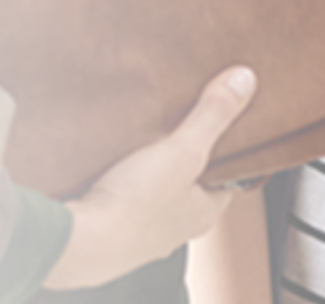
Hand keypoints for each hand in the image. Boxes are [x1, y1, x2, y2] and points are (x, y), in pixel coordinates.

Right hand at [43, 68, 258, 291]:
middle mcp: (176, 230)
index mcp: (202, 213)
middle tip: (175, 132)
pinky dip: (119, 187)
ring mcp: (142, 235)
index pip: (226, 181)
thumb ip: (212, 116)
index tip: (220, 132)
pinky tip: (109, 169)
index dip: (225, 155)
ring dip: (149, 175)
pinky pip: (122, 204)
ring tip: (140, 145)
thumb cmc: (134, 208)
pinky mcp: (111, 233)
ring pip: (155, 197)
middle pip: (189, 188)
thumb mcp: (183, 151)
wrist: (80, 242)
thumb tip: (244, 81)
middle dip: (183, 162)